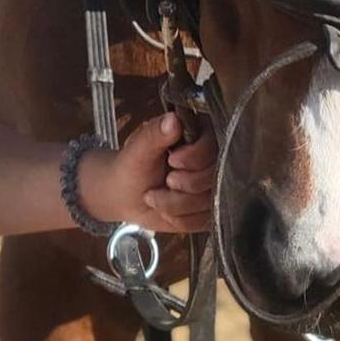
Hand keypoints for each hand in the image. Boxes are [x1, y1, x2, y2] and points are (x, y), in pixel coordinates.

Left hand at [78, 113, 217, 233]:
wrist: (124, 194)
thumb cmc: (130, 167)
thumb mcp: (139, 149)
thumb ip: (155, 133)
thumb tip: (173, 119)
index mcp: (195, 134)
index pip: (214, 145)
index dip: (195, 158)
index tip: (172, 160)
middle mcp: (208, 159)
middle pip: (215, 177)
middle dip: (184, 186)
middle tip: (164, 180)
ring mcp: (210, 185)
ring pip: (209, 203)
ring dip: (176, 205)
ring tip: (156, 195)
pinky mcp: (208, 208)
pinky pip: (203, 221)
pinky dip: (180, 219)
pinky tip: (166, 208)